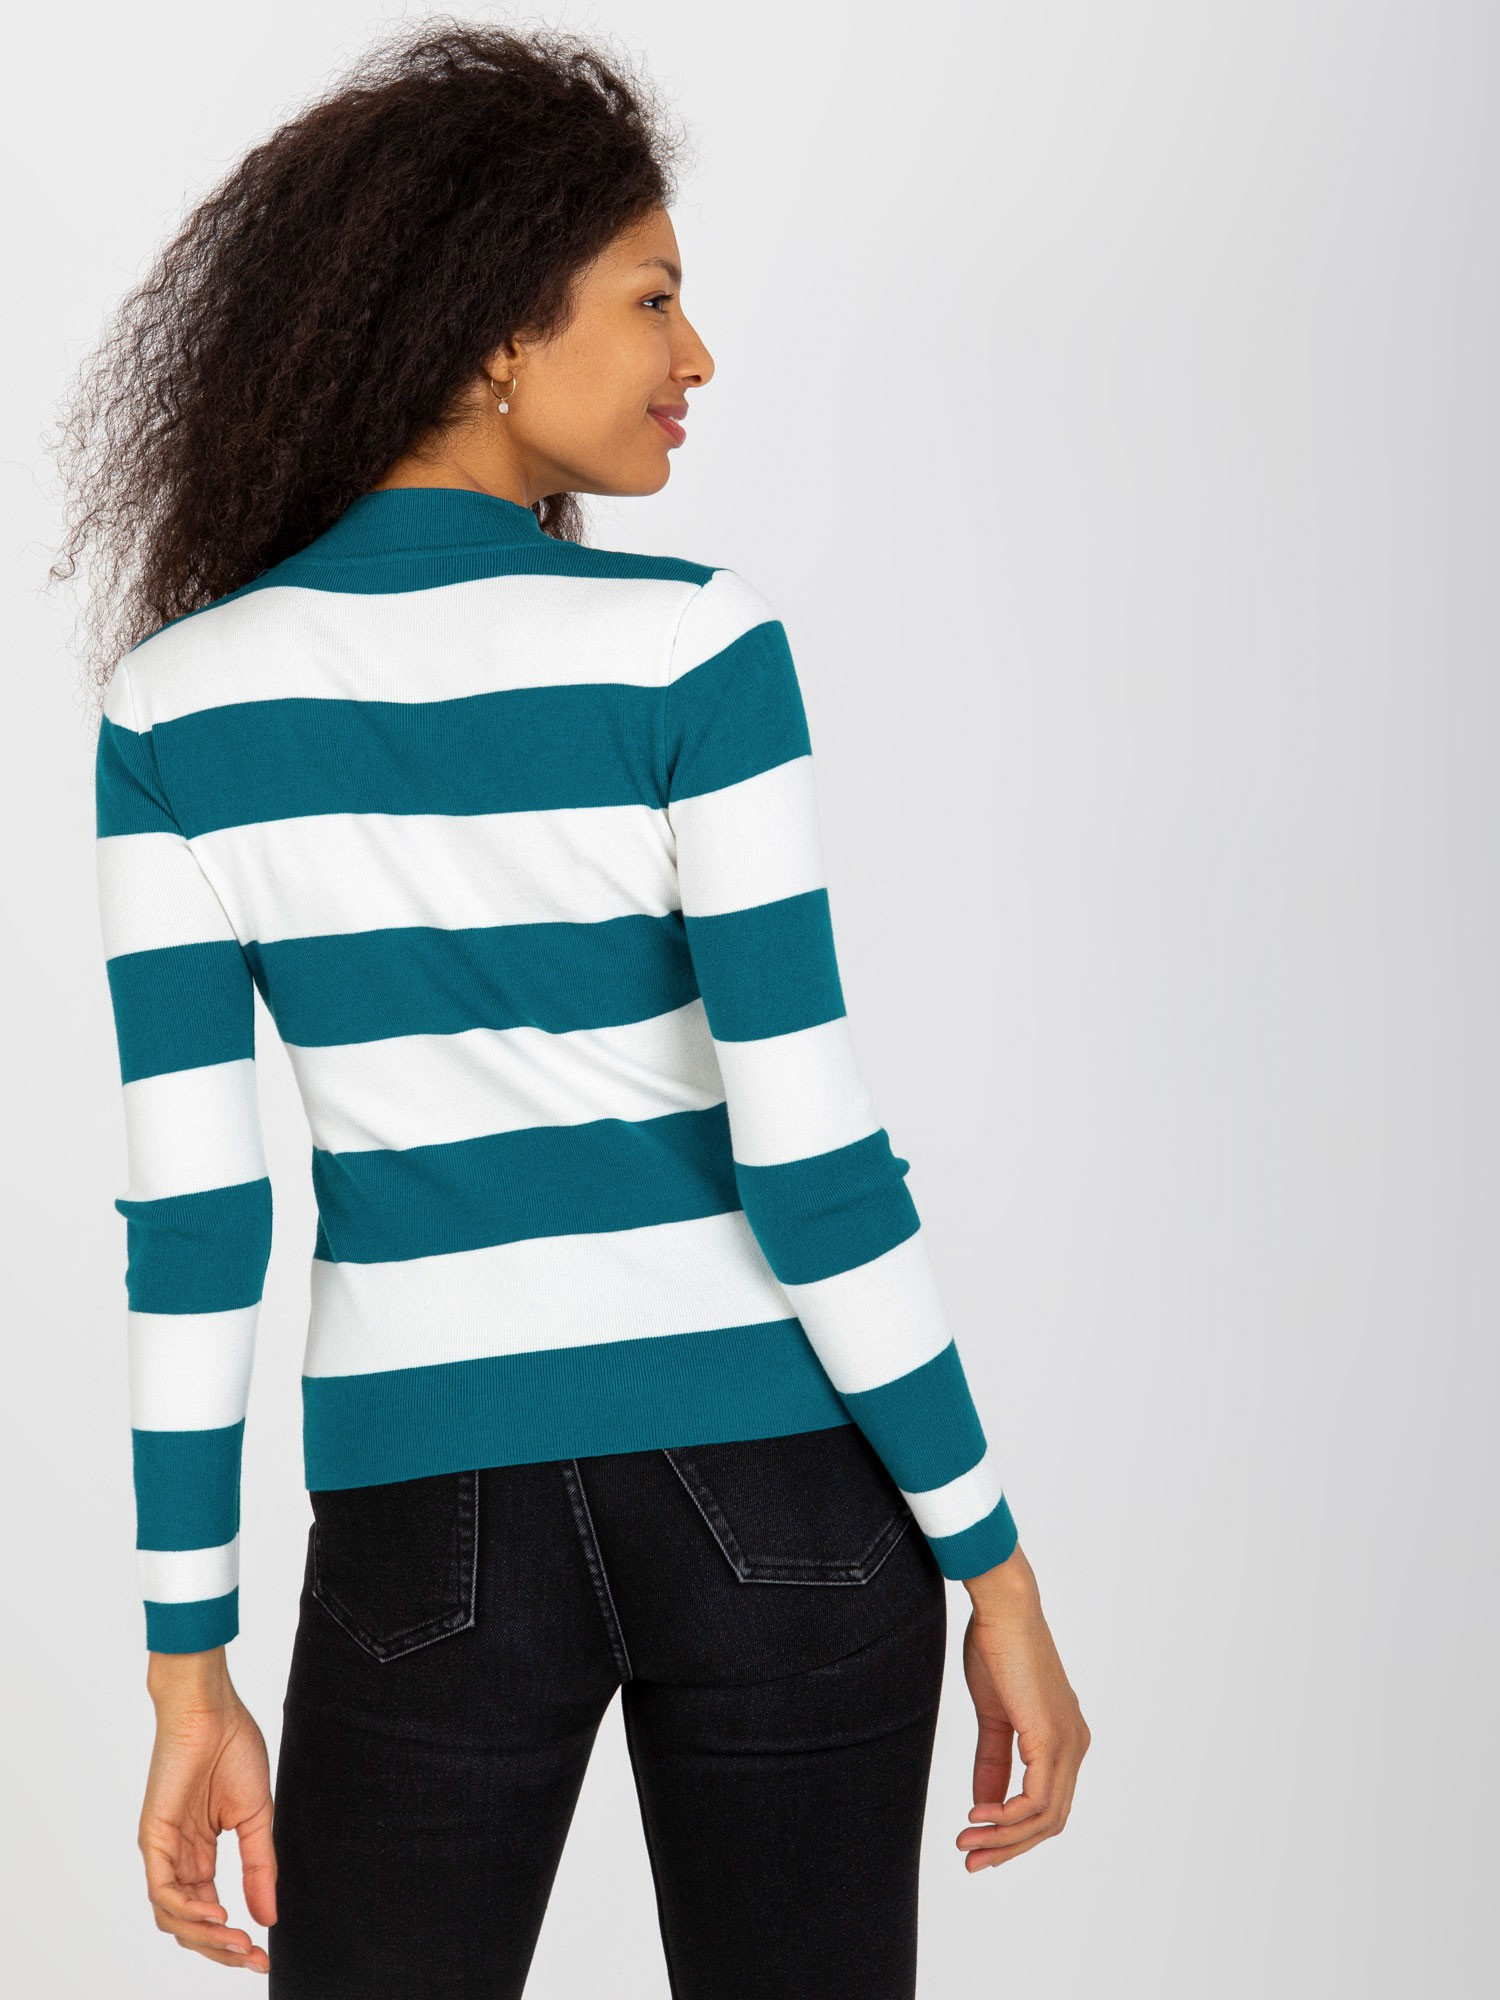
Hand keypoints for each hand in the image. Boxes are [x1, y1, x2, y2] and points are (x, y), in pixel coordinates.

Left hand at [139, 1648, 277, 1971]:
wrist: (212, 1709)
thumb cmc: (233, 1748)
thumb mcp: (256, 1817)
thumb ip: (259, 1867)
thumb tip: (268, 1916)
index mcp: (199, 1852)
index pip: (210, 1911)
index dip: (233, 1939)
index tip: (263, 1955)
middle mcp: (177, 1857)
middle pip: (190, 1923)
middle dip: (221, 1949)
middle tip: (253, 1959)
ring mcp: (163, 1850)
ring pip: (173, 1916)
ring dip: (206, 1937)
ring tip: (239, 1943)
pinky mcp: (153, 1838)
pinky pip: (163, 1890)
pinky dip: (188, 1910)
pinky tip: (219, 1915)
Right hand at [955, 1545, 1089, 1870]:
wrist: (1002, 1609)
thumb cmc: (997, 1649)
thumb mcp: (993, 1716)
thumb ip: (992, 1761)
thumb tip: (983, 1806)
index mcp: (1065, 1739)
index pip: (1048, 1805)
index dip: (1015, 1833)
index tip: (976, 1844)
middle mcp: (1076, 1745)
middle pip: (1050, 1821)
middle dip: (1008, 1847)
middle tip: (969, 1858)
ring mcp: (1068, 1743)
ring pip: (1045, 1818)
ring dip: (1003, 1838)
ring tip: (966, 1841)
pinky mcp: (1051, 1738)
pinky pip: (1035, 1799)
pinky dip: (1006, 1816)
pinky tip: (977, 1814)